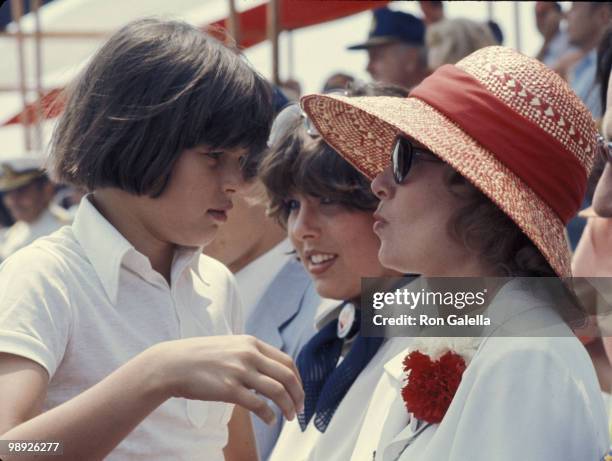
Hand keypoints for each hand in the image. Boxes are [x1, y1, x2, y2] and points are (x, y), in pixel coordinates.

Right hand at [148, 335, 303, 424]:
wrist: (173, 363)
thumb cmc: (201, 357)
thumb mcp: (230, 346)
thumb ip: (251, 355)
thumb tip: (270, 373)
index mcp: (252, 343)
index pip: (287, 361)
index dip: (298, 379)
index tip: (299, 392)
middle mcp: (249, 354)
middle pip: (287, 376)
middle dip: (298, 395)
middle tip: (300, 408)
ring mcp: (239, 371)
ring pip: (277, 391)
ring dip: (288, 407)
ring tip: (289, 417)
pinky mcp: (228, 389)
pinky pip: (258, 404)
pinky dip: (269, 415)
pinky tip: (269, 420)